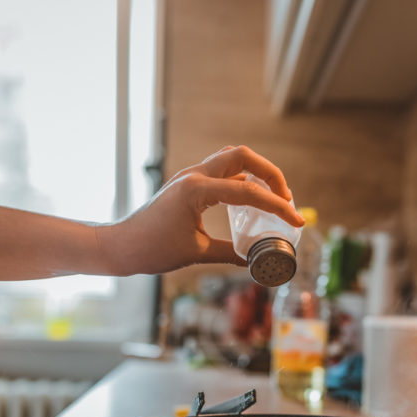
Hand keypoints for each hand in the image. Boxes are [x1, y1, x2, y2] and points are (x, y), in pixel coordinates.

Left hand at [98, 146, 304, 274]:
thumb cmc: (151, 249)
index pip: (247, 191)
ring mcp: (190, 177)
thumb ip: (229, 253)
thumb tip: (254, 260)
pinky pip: (222, 172)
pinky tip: (251, 201)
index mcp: (196, 190)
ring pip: (233, 158)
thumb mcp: (195, 253)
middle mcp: (194, 176)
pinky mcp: (188, 184)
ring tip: (273, 197)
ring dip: (257, 172)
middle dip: (271, 174)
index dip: (277, 206)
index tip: (295, 221)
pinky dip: (242, 180)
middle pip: (243, 156)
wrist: (120, 245)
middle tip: (286, 199)